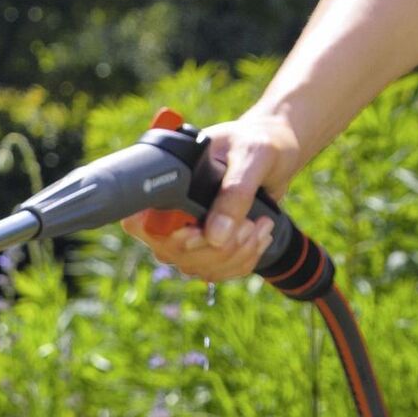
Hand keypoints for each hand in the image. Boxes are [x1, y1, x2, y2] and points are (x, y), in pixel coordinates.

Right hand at [122, 111, 304, 281]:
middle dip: (220, 245)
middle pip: (176, 254)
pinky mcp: (205, 252)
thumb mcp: (252, 156)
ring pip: (199, 267)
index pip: (143, 225)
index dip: (170, 236)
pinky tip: (259, 236)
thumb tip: (215, 236)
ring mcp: (185, 240)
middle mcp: (167, 217)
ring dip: (239, 252)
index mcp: (166, 186)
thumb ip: (235, 193)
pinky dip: (245, 259)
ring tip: (261, 223)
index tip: (201, 231)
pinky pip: (218, 273)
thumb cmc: (258, 143)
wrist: (274, 154)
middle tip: (250, 221)